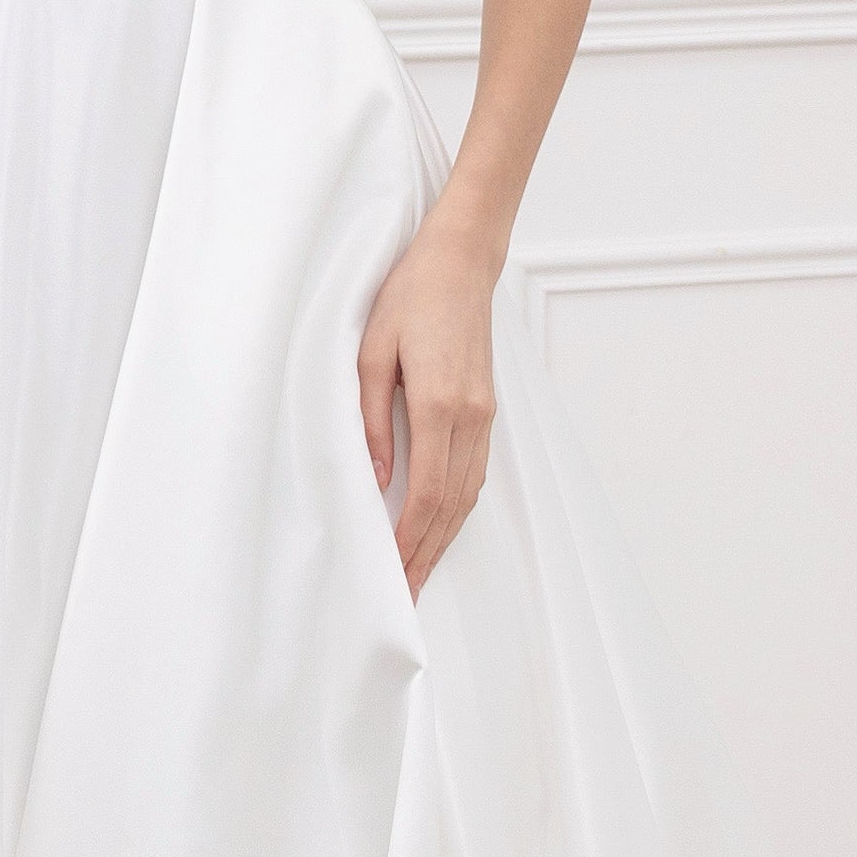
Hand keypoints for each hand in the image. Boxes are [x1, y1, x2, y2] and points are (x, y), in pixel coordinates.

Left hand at [357, 211, 499, 598]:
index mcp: (440, 403)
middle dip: (427, 554)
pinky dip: (458, 509)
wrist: (461, 261)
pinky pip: (475, 473)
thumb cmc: (409, 297)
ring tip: (420, 573)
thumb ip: (370, 419)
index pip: (426, 492)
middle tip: (405, 596)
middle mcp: (470, 416)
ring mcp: (485, 414)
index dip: (410, 539)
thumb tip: (377, 478)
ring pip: (468, 495)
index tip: (393, 573)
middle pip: (452, 505)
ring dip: (444, 538)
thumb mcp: (371, 353)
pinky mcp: (486, 409)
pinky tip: (441, 526)